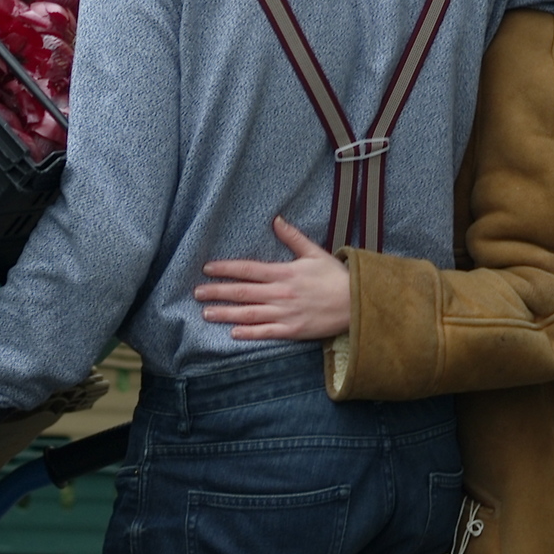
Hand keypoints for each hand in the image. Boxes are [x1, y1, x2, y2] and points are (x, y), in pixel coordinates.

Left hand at [197, 217, 351, 340]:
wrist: (356, 303)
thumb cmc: (335, 277)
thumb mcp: (314, 252)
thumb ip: (293, 238)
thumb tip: (276, 220)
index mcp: (284, 272)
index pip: (248, 269)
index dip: (226, 269)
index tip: (207, 269)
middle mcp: (281, 293)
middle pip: (243, 292)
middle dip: (218, 292)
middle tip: (197, 293)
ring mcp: (285, 314)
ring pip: (249, 314)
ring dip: (226, 314)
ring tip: (207, 313)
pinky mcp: (292, 331)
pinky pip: (266, 333)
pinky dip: (249, 333)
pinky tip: (233, 333)